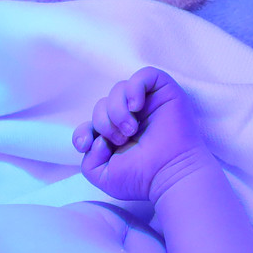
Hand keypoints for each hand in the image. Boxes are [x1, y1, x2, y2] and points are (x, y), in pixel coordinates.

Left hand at [73, 67, 214, 203]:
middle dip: (103, 122)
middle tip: (121, 140)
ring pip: (119, 88)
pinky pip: (144, 75)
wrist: (170, 174)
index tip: (86, 145)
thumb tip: (95, 139)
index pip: (90, 123)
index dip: (82, 131)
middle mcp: (132, 117)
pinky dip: (134, 88)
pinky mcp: (164, 92)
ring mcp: (148, 103)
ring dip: (117, 110)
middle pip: (102, 104)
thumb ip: (88, 160)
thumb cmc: (142, 178)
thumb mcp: (104, 176)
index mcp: (117, 134)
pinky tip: (136, 107)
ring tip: (130, 129)